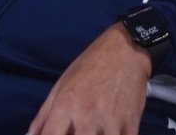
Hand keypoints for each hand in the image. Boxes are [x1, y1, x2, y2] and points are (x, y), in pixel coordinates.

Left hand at [28, 24, 151, 134]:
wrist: (126, 49)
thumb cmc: (91, 65)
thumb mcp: (61, 84)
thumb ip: (44, 115)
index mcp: (65, 105)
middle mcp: (86, 115)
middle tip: (76, 133)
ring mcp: (110, 121)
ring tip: (94, 133)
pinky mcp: (131, 124)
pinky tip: (111, 133)